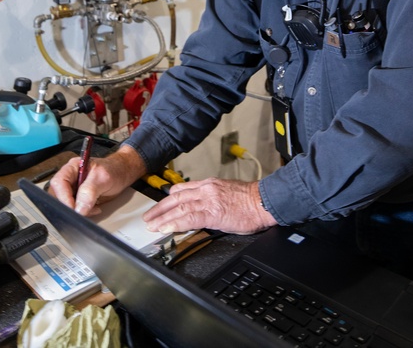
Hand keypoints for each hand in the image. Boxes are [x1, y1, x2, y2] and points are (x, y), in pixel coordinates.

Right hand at [48, 144, 146, 214]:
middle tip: (83, 211)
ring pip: (65, 204)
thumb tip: (79, 208)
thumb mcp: (103, 178)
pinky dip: (83, 212)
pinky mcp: (78, 198)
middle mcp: (70, 178)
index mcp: (72, 167)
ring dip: (77, 210)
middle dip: (70, 205)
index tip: (73, 208)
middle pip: (58, 195)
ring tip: (92, 207)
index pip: (59, 183)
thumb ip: (89, 191)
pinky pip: (74, 209)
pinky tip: (93, 208)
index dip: (63, 197)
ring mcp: (74, 189)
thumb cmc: (114, 170)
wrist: (122, 174)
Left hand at [142, 178, 276, 235]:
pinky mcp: (212, 213)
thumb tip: (205, 208)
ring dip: (162, 217)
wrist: (264, 201)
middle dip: (160, 208)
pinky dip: (175, 223)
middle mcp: (206, 190)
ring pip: (178, 208)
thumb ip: (213, 198)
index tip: (161, 204)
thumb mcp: (227, 192)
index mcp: (210, 184)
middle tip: (148, 217)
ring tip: (152, 225)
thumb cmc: (251, 200)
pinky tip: (166, 228)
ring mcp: (208, 201)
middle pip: (175, 198)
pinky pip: (188, 218)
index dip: (169, 198)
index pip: (183, 189)